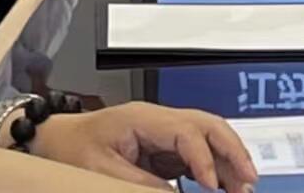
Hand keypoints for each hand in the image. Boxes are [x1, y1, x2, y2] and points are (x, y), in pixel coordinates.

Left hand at [32, 103, 257, 191]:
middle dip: (233, 152)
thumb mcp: (99, 172)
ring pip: (210, 138)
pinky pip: (199, 154)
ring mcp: (165, 132)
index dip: (204, 159)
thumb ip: (138, 185)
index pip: (187, 132)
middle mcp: (161, 120)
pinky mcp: (165, 148)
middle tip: (249, 182)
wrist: (55, 140)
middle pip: (210, 126)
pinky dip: (216, 168)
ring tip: (245, 187)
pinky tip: (226, 185)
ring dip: (229, 160)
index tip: (214, 187)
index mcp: (144, 118)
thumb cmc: (71, 149)